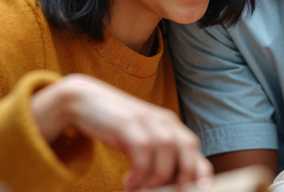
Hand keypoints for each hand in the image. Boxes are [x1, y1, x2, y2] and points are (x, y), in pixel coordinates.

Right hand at [31, 74, 212, 190]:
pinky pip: (143, 152)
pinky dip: (140, 173)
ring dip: (156, 179)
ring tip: (140, 189)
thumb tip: (173, 183)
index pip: (195, 150)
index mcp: (172, 125)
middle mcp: (165, 121)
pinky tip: (129, 182)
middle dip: (180, 179)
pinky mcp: (129, 122)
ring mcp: (148, 119)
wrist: (84, 101)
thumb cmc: (116, 127)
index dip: (199, 173)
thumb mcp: (143, 139)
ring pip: (167, 153)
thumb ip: (160, 155)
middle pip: (187, 153)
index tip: (193, 190)